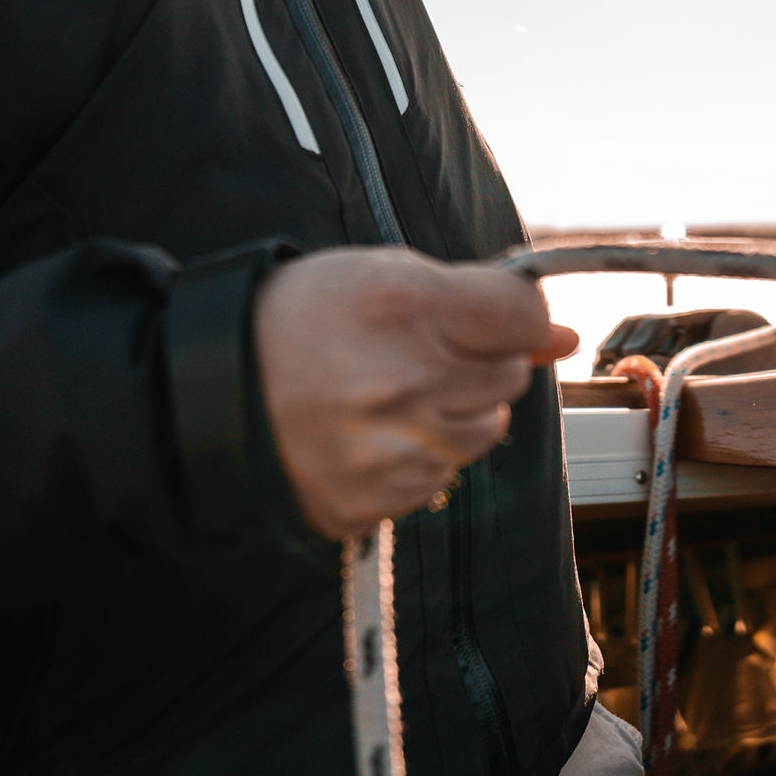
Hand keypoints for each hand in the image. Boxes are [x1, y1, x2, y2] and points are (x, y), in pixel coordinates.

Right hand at [254, 249, 578, 537]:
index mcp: (402, 307)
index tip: (493, 319)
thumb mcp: (383, 274)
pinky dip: (421, 456)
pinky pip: (439, 478)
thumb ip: (478, 297)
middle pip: (508, 376)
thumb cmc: (300, 320)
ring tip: (395, 393)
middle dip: (478, 362)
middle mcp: (400, 383)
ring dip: (456, 412)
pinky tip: (374, 433)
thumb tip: (558, 334)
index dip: (515, 316)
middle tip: (420, 352)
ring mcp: (386, 450)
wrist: (217, 387)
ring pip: (484, 432)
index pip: (519, 316)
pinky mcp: (371, 501)